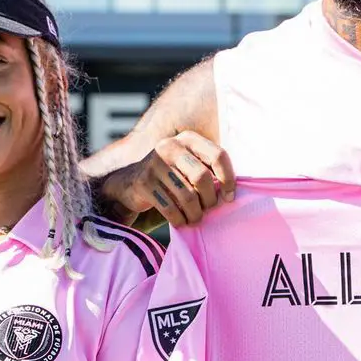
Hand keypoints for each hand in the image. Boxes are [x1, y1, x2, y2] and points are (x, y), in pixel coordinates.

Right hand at [98, 131, 234, 227]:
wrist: (129, 184)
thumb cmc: (170, 178)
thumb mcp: (189, 165)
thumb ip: (209, 169)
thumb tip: (231, 192)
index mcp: (187, 139)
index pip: (218, 155)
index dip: (228, 179)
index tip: (229, 197)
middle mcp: (170, 146)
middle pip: (202, 177)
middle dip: (209, 200)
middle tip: (207, 209)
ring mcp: (154, 163)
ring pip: (187, 196)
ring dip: (195, 213)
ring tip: (195, 218)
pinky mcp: (143, 183)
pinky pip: (170, 207)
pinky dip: (179, 219)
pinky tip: (181, 221)